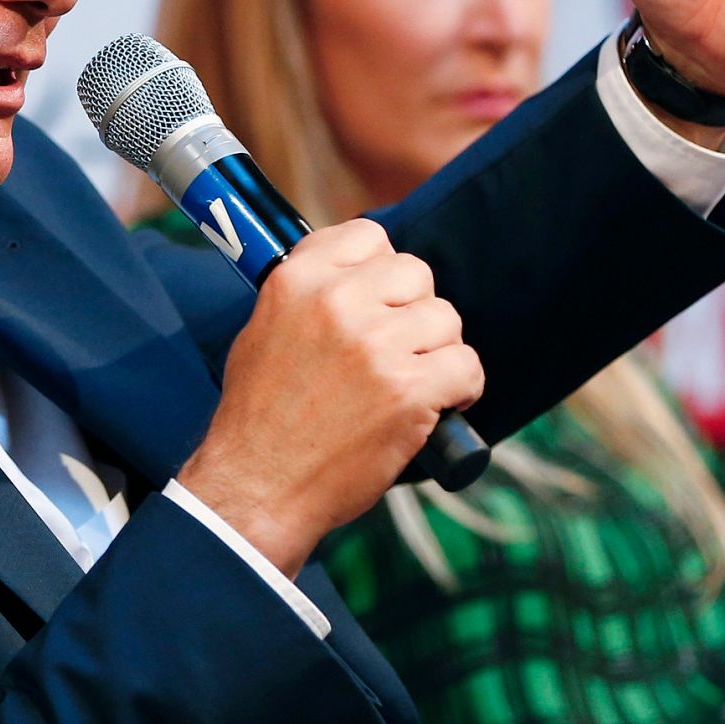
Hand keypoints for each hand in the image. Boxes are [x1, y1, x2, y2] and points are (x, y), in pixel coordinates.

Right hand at [178, 221, 482, 577]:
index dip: (382, 269)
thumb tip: (357, 276)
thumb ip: (308, 294)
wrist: (258, 486)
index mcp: (297, 281)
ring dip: (438, 351)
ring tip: (415, 381)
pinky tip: (440, 404)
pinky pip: (466, 366)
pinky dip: (462, 388)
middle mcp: (337, 303)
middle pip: (416, 273)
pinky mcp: (409, 392)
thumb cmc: (258, 417)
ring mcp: (376, 346)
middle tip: (398, 348)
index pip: (370, 237)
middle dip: (414, 311)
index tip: (381, 299)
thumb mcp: (262, 330)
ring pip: (445, 319)